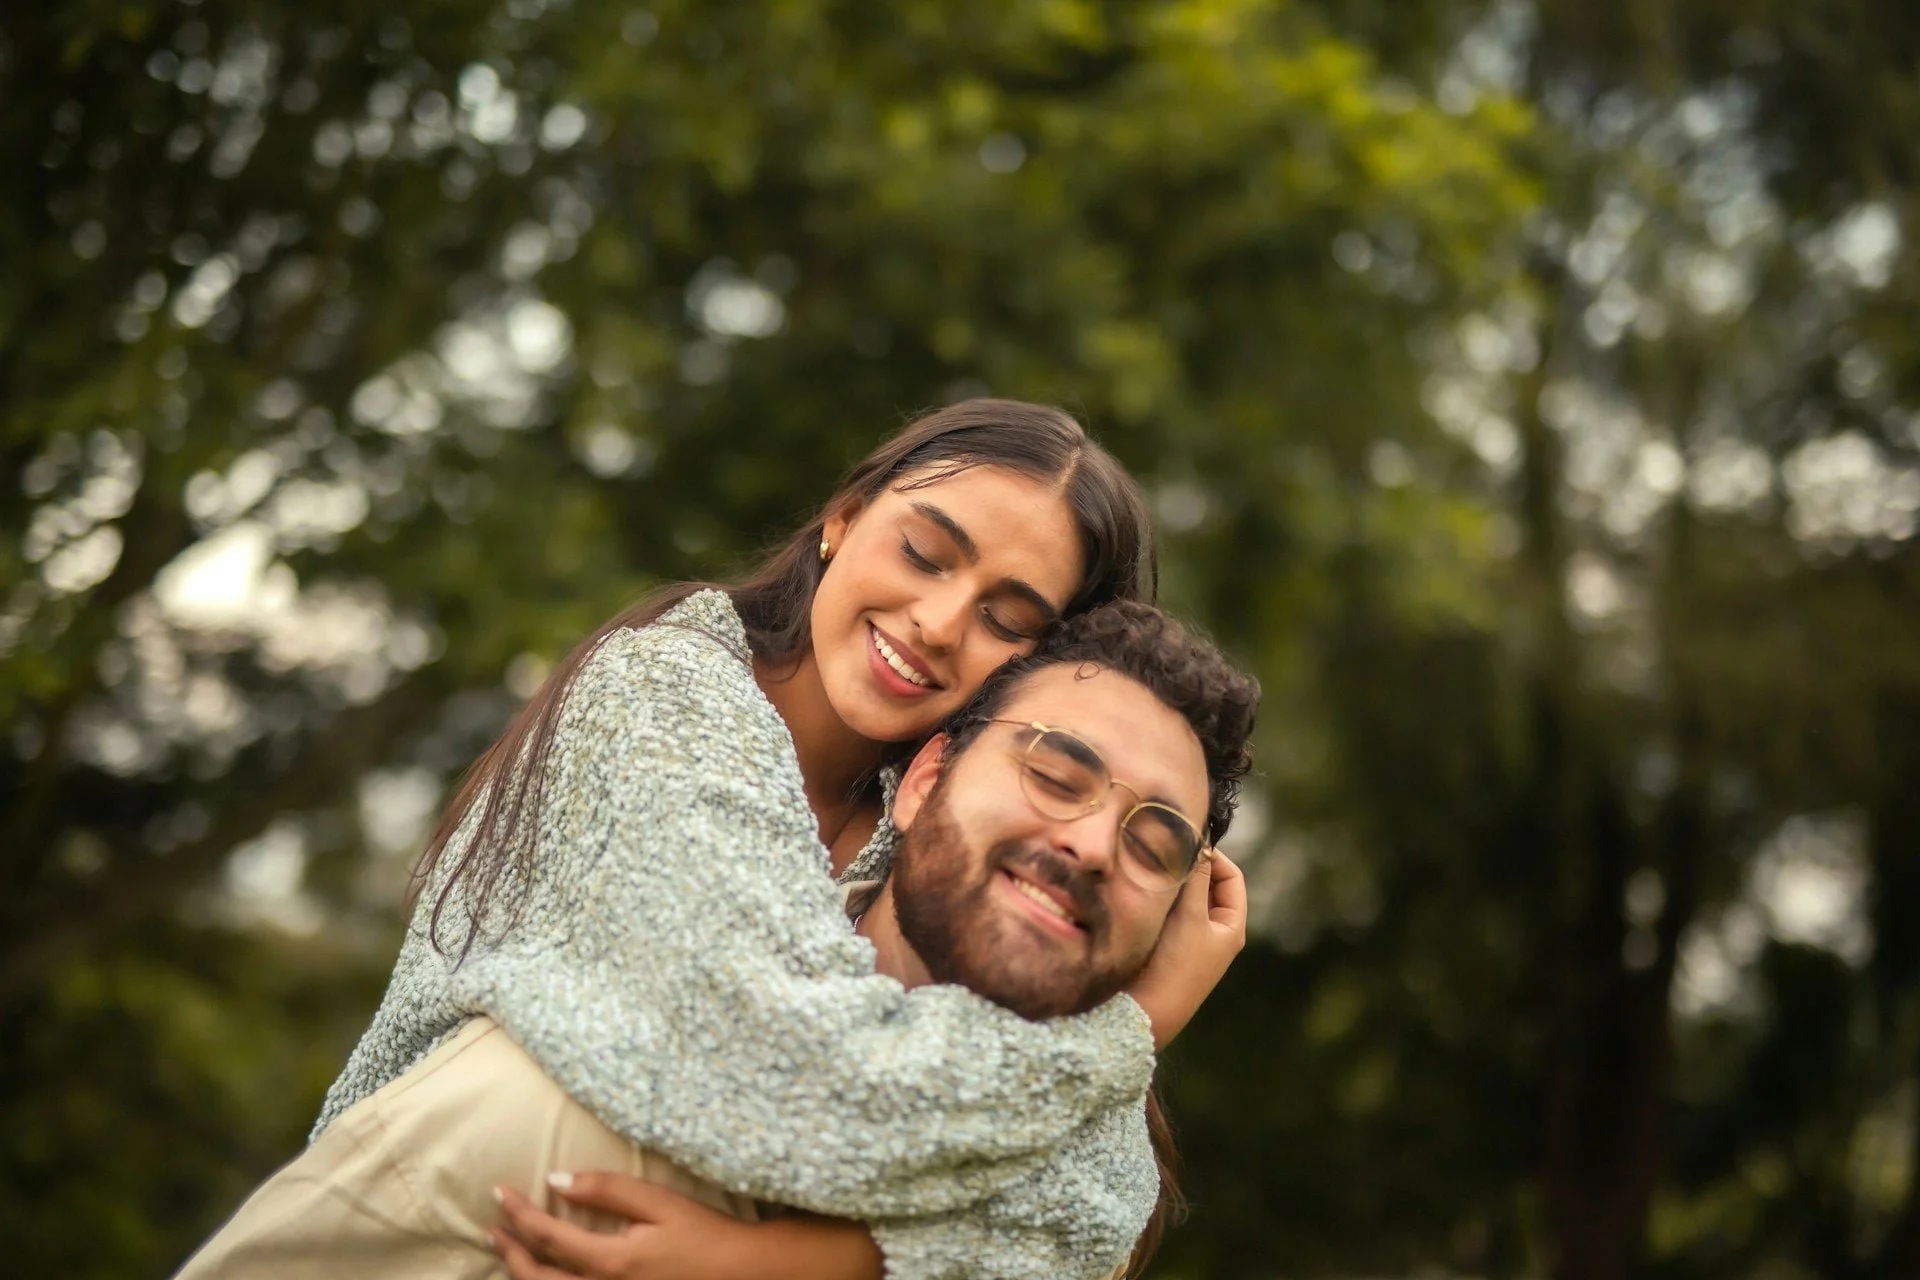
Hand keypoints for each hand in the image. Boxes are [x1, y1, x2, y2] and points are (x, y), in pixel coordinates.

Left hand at [491, 1174, 755, 1279]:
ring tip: (507, 1252)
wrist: (742, 1275)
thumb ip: (607, 1190)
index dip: (519, 1213)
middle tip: (492, 1226)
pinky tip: (544, 1274)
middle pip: (537, 1277)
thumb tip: (558, 1180)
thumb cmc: (705, 1236)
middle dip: (510, 1250)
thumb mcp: (660, 1203)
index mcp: (610, 1262)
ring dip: (522, 1273)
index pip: (548, 1236)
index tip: (500, 1192)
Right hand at [1124, 848, 1246, 1049]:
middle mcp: (1214, 934)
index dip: (1214, 856)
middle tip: (1166, 853)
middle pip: (1207, 886)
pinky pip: (1167, 914)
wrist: (1145, 1013)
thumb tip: (1201, 843)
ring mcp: (1189, 943)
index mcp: (1231, 928)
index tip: (1188, 843)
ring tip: (1153, 871)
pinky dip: (1159, 900)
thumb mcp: (1191, 917)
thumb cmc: (1176, 966)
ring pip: (1185, 899)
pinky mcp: (1166, 949)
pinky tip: (1141, 895)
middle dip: (1190, 869)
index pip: (1231, 877)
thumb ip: (1196, 878)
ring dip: (1172, 884)